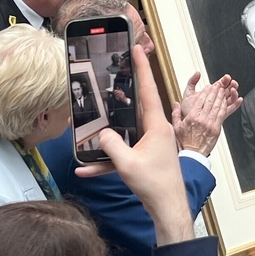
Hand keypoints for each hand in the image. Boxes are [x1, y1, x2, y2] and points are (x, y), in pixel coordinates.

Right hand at [75, 45, 193, 244]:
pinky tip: (86, 168)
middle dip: (123, 90)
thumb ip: (111, 144)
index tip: (138, 48)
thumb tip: (101, 133)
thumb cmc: (154, 185)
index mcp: (157, 126)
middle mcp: (156, 130)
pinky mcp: (146, 156)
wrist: (167, 208)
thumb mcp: (127, 163)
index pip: (149, 90)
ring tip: (91, 122)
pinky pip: (124, 152)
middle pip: (137, 105)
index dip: (143, 67)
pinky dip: (107, 159)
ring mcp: (152, 143)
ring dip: (109, 130)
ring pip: (127, 130)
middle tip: (113, 71)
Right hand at [176, 74, 242, 155]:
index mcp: (192, 117)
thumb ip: (176, 114)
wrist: (193, 154)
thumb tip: (176, 104)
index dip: (206, 92)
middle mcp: (202, 119)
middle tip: (218, 85)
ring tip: (223, 90)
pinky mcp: (216, 129)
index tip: (208, 87)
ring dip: (221, 97)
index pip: (200, 100)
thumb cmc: (184, 142)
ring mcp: (210, 124)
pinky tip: (225, 102)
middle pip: (210, 101)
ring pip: (217, 106)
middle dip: (215, 91)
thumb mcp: (176, 127)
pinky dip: (224, 107)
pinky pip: (221, 115)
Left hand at [182, 72, 241, 117]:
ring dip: (234, 93)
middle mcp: (216, 99)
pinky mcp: (221, 114)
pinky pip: (231, 108)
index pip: (220, 84)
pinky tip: (239, 100)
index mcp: (210, 92)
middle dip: (231, 85)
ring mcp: (219, 106)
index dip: (224, 80)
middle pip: (227, 90)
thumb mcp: (188, 93)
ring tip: (233, 90)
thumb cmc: (187, 109)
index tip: (227, 77)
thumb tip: (197, 73)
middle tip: (233, 83)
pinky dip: (236, 104)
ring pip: (230, 98)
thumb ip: (192, 82)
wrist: (188, 121)